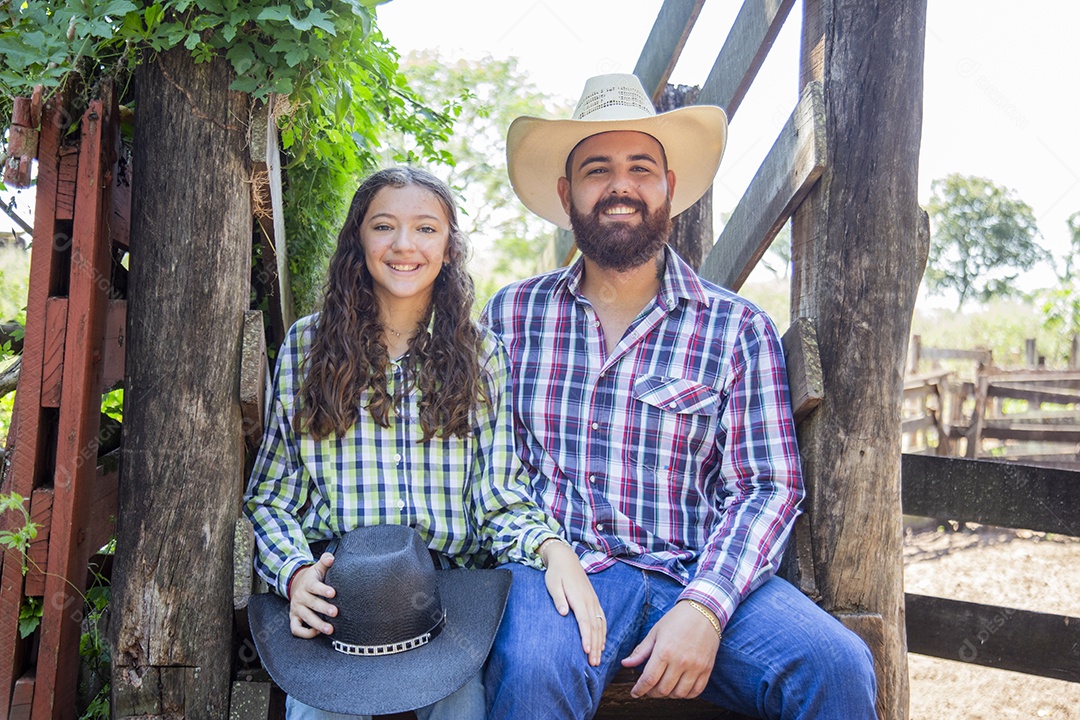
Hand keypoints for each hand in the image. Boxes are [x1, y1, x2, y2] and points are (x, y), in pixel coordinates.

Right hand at [288, 552, 336, 637]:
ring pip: (305, 618)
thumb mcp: (318, 568)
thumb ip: (325, 561)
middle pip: (311, 603)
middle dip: (324, 609)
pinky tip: (317, 632)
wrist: (297, 585)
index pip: (314, 586)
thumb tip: (331, 558)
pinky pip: (296, 629)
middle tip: (336, 612)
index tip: (333, 592)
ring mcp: (296, 608)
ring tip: (330, 630)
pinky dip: (305, 633)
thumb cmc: (313, 578)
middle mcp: (301, 597)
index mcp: (308, 584)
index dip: (323, 590)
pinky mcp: (294, 618)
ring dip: (318, 624)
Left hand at [541, 539, 605, 666]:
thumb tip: (563, 612)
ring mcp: (593, 601)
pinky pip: (602, 619)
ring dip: (600, 643)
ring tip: (598, 659)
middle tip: (593, 663)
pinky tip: (601, 644)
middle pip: (594, 627)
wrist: (566, 559)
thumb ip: (558, 599)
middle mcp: (589, 601)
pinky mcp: (594, 601)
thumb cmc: (556, 573)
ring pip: (600, 625)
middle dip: (594, 646)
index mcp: (579, 598)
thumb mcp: (552, 583)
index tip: (586, 651)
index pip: (584, 622)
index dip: (586, 637)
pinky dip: (603, 633)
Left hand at [621, 600, 719, 698]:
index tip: (634, 693)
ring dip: (668, 695)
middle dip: (651, 693)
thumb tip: (625, 664)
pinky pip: (696, 691)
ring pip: (679, 694)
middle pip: (663, 690)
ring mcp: (695, 666)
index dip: (639, 690)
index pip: (649, 679)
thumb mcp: (655, 632)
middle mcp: (680, 661)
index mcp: (664, 651)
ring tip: (663, 688)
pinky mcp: (707, 669)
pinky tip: (679, 688)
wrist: (703, 611)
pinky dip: (685, 695)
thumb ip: (641, 651)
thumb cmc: (676, 620)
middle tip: (648, 689)